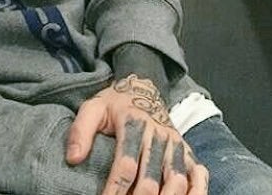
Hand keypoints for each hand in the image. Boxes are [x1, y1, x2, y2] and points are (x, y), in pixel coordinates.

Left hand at [66, 74, 207, 194]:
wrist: (143, 86)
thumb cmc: (115, 103)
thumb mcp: (93, 108)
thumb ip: (80, 130)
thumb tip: (73, 158)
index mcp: (134, 123)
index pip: (125, 165)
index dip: (115, 189)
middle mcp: (158, 134)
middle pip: (150, 179)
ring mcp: (175, 143)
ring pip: (175, 180)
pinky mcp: (186, 150)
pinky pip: (198, 175)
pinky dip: (196, 192)